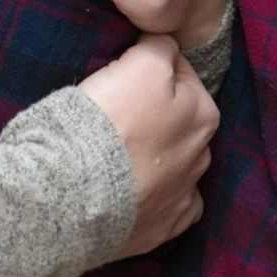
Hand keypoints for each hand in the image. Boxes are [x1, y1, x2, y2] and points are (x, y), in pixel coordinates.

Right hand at [78, 34, 219, 257]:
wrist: (73, 194)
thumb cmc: (108, 121)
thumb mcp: (141, 63)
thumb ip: (161, 47)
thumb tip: (166, 48)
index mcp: (204, 113)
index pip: (179, 74)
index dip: (148, 70)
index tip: (122, 77)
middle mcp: (203, 156)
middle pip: (178, 121)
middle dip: (156, 115)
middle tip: (115, 114)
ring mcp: (184, 196)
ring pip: (174, 164)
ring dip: (155, 158)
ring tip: (116, 158)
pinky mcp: (163, 228)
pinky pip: (167, 206)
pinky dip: (154, 198)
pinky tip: (133, 192)